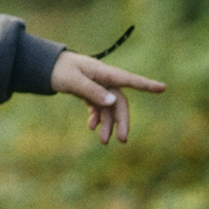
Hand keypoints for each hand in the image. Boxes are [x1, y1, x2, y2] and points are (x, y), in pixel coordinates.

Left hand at [50, 50, 165, 144]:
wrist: (45, 67)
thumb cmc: (59, 69)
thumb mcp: (72, 80)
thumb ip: (91, 90)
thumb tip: (112, 102)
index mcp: (103, 72)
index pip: (128, 79)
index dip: (146, 85)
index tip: (163, 88)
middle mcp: (104, 80)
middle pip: (119, 101)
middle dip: (121, 121)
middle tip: (122, 140)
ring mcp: (98, 87)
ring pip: (108, 108)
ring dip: (107, 124)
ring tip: (102, 141)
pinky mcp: (91, 93)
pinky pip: (99, 107)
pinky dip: (97, 117)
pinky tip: (91, 126)